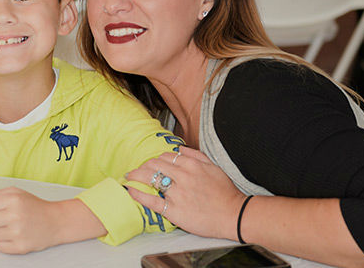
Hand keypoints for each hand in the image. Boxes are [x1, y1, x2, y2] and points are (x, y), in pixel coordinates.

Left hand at [0, 187, 64, 253]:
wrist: (56, 222)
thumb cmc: (35, 207)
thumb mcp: (16, 193)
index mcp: (14, 199)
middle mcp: (15, 215)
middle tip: (3, 219)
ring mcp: (18, 232)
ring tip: (11, 227)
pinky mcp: (20, 247)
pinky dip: (4, 243)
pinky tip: (14, 235)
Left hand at [125, 146, 245, 239]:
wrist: (234, 215)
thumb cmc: (225, 193)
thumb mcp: (213, 167)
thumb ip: (196, 155)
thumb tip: (179, 149)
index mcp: (192, 165)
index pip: (166, 156)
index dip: (156, 160)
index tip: (151, 164)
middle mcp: (183, 176)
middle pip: (154, 165)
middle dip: (143, 166)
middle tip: (137, 170)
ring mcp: (178, 194)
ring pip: (151, 179)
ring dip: (136, 176)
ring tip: (129, 177)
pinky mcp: (175, 211)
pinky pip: (152, 200)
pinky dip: (138, 194)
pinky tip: (131, 190)